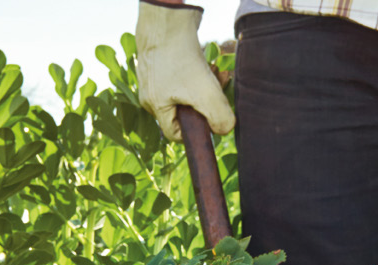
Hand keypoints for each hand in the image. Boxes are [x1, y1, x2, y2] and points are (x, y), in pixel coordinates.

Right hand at [135, 0, 234, 140]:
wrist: (168, 17)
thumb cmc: (181, 57)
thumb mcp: (205, 94)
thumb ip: (219, 117)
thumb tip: (225, 129)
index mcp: (155, 106)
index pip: (174, 133)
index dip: (195, 131)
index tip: (212, 117)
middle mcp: (152, 93)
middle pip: (185, 110)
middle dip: (207, 102)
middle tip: (220, 88)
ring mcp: (157, 75)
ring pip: (188, 90)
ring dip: (207, 85)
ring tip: (218, 72)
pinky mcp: (165, 59)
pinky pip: (185, 74)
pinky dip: (200, 71)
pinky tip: (211, 62)